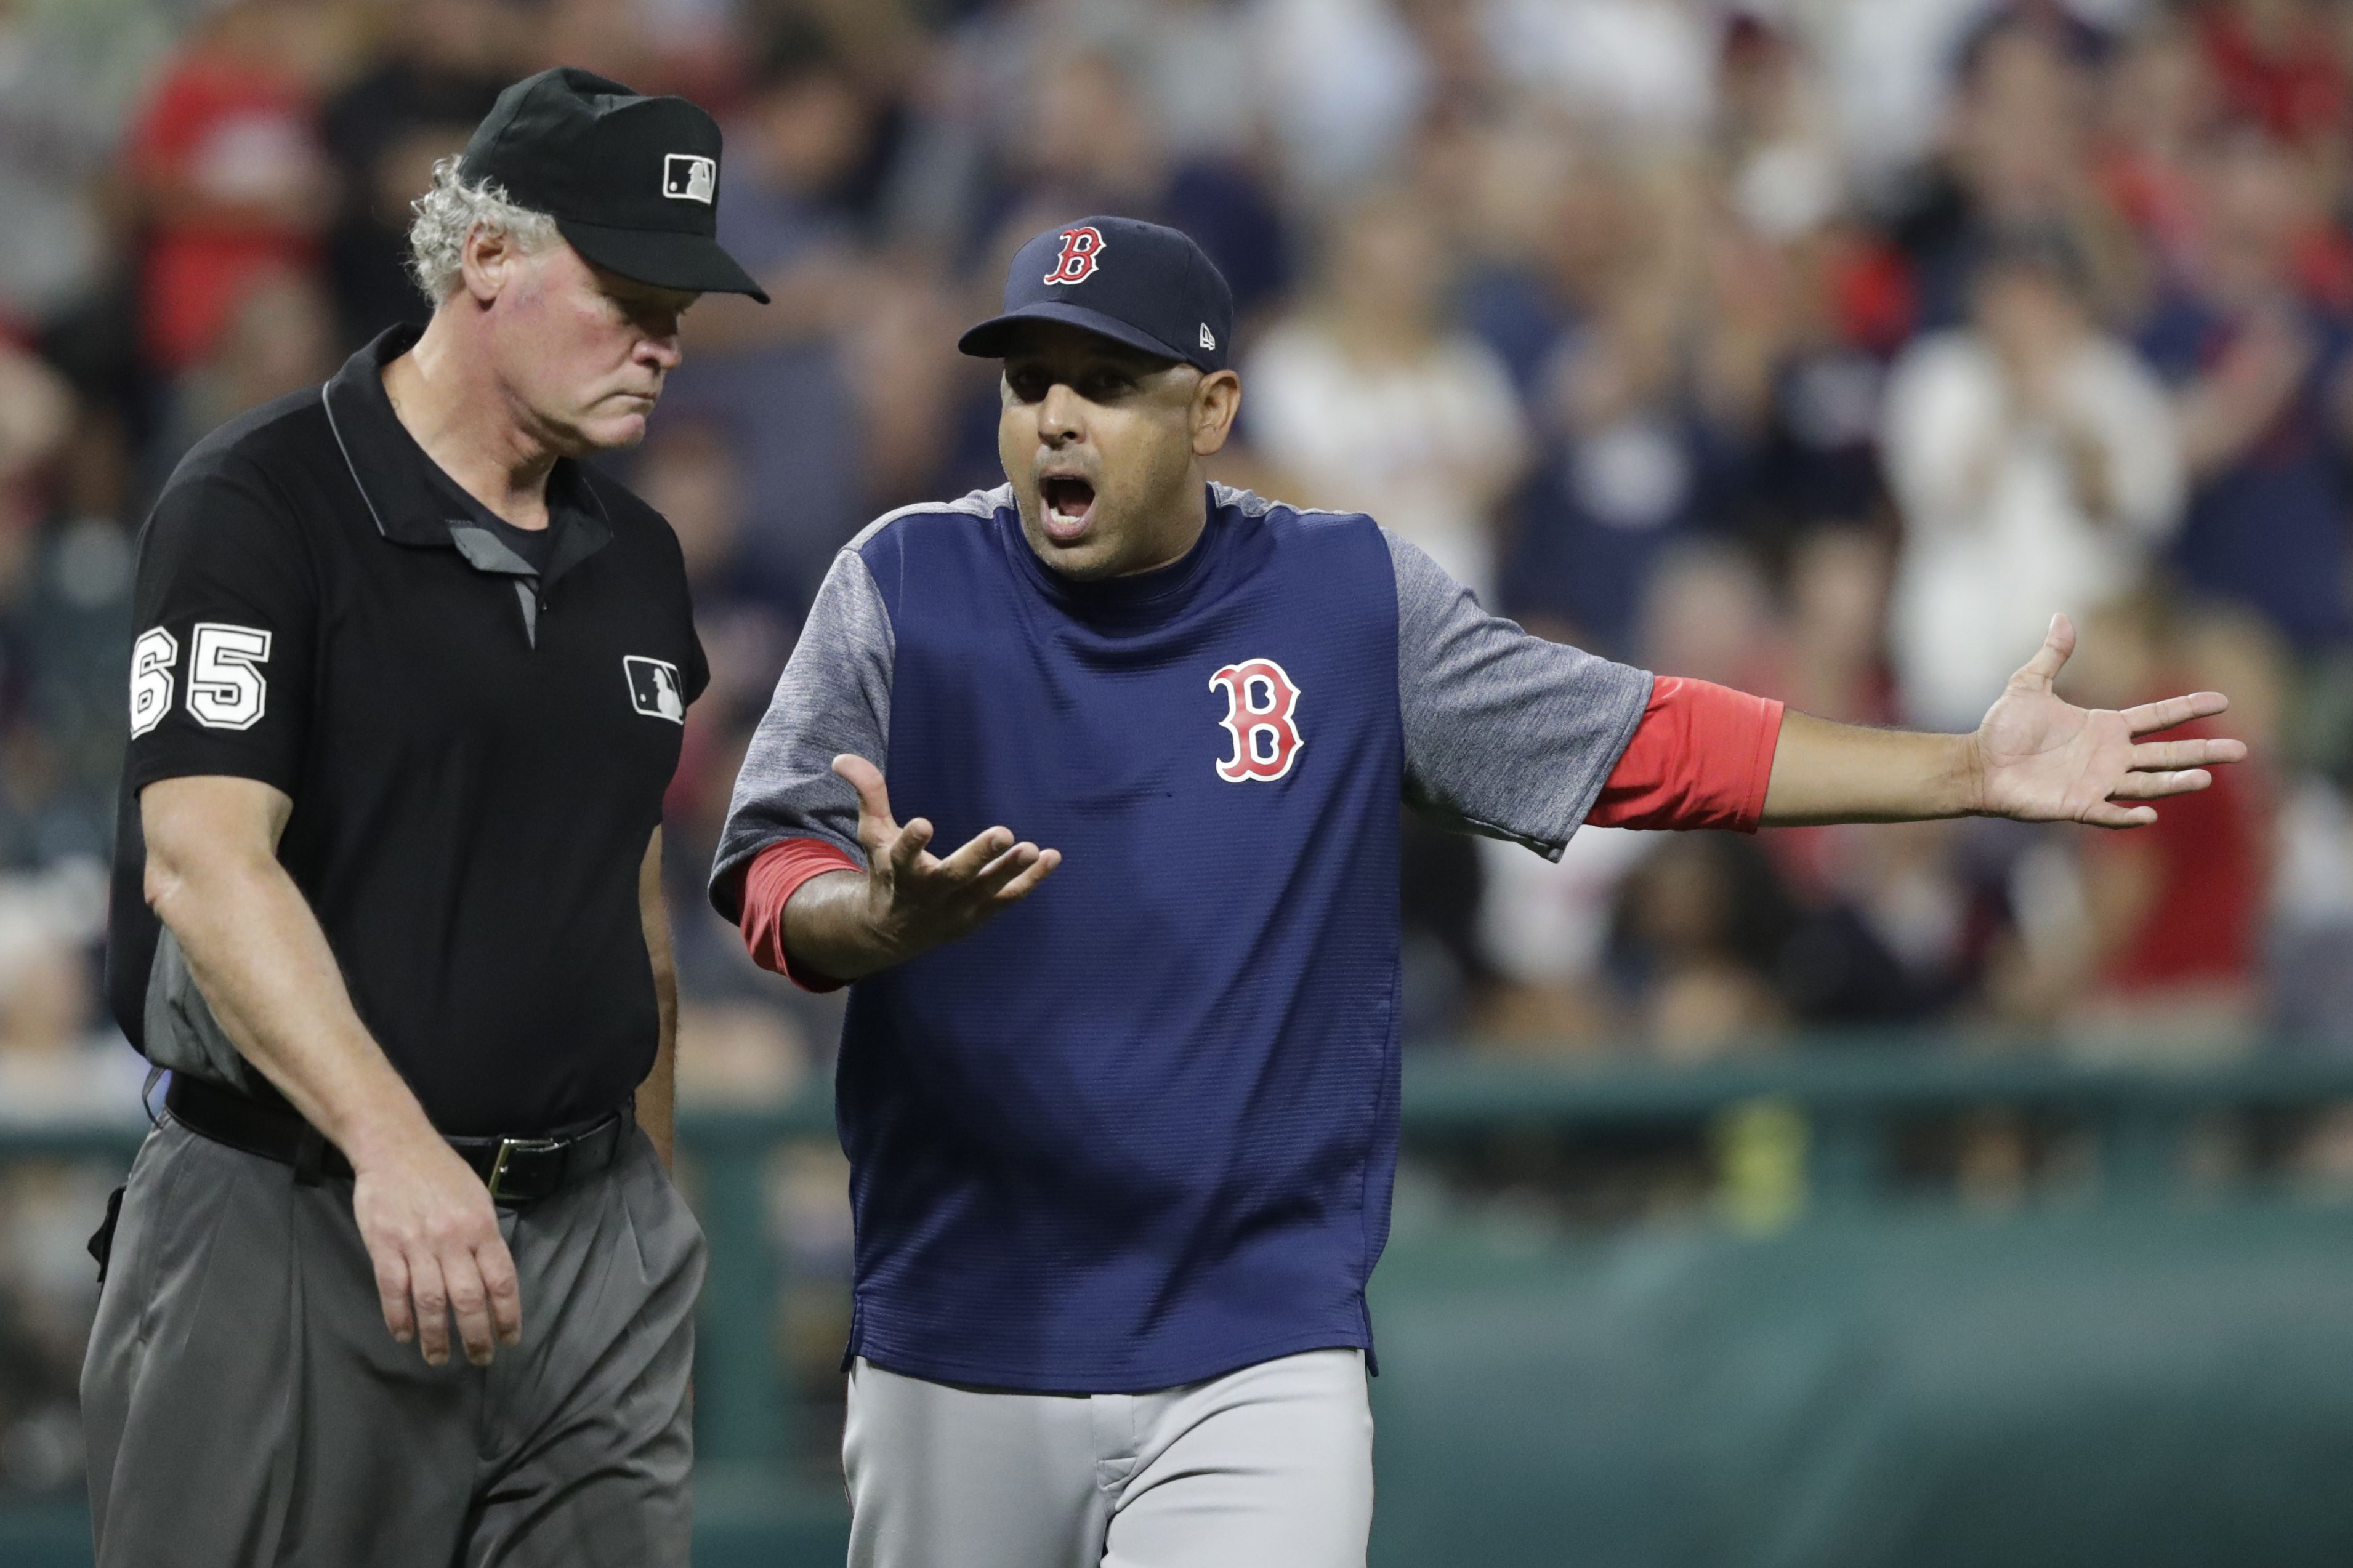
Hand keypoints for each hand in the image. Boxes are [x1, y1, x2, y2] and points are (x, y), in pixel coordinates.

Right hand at [350, 1127, 520, 1366]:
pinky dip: (399, 1318)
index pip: (501, 1281)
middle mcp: (452, 1240)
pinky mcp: (384, 1247)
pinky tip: (405, 1336)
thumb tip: (493, 1279)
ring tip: (440, 1358)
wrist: (395, 1147)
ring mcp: (416, 1245)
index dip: (507, 1315)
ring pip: (430, 1303)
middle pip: (468, 1300)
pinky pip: (393, 1291)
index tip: (510, 1339)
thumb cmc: (442, 1172)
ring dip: (436, 1337)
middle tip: (479, 1359)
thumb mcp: (478, 1198)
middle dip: (476, 1336)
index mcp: (481, 1228)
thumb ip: (485, 1238)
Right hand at [831, 754, 1061, 966]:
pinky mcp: (977, 917)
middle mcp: (928, 894)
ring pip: (986, 891)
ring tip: (1034, 849)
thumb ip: (868, 795)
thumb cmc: (885, 872)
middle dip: (978, 857)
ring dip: (1011, 871)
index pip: (902, 857)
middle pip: (954, 877)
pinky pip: (1007, 900)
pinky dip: (1030, 882)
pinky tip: (1052, 858)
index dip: (912, 841)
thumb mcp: (873, 835)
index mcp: (899, 872)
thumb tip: (843, 757)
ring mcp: (955, 909)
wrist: (892, 933)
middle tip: (1002, 833)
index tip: (923, 823)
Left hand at [1972, 614, 2247, 827]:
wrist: (1979, 764)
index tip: (2223, 701)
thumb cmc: (2003, 729)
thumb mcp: (2028, 684)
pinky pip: (2109, 812)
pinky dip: (2127, 815)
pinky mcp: (2078, 805)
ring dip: (2176, 782)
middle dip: (2202, 752)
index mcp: (2105, 727)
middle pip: (2166, 753)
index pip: (2157, 716)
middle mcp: (2110, 756)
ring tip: (2206, 778)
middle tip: (2241, 751)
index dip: (2188, 707)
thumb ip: (2052, 655)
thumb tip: (2061, 616)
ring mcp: (2097, 782)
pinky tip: (2149, 814)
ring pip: (2147, 783)